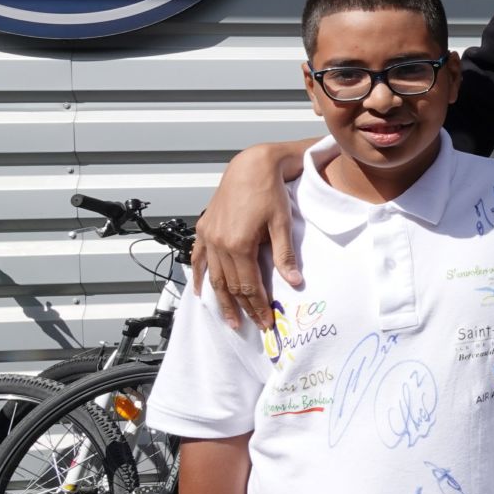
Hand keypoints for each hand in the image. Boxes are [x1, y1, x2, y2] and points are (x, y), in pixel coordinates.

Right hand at [193, 146, 301, 329]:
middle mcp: (219, 243)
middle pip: (230, 286)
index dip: (257, 305)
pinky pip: (198, 258)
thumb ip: (285, 256)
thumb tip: (294, 282)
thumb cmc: (269, 191)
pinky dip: (199, 277)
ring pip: (213, 277)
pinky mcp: (205, 228)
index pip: (248, 285)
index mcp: (239, 245)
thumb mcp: (282, 224)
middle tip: (250, 326)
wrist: (251, 166)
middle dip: (241, 308)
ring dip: (220, 300)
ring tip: (228, 319)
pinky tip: (201, 292)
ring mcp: (208, 236)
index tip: (266, 321)